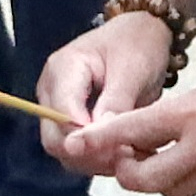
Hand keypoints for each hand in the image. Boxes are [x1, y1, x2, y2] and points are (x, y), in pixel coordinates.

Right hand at [40, 9, 179, 175]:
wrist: (143, 33)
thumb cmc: (138, 43)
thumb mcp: (133, 68)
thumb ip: (115, 102)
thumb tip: (99, 135)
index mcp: (63, 70)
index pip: (60, 118)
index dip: (86, 139)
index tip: (120, 148)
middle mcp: (52, 91)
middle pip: (55, 140)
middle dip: (91, 154)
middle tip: (129, 157)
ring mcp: (59, 107)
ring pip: (66, 151)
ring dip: (97, 161)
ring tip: (133, 155)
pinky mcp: (71, 121)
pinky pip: (78, 150)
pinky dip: (100, 158)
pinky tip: (127, 153)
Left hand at [77, 52, 195, 195]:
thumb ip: (183, 112)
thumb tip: (160, 131)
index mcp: (195, 115)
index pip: (133, 132)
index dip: (100, 140)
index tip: (75, 144)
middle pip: (145, 179)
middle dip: (126, 172)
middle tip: (123, 155)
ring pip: (172, 190)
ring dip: (159, 177)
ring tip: (162, 154)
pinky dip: (191, 175)